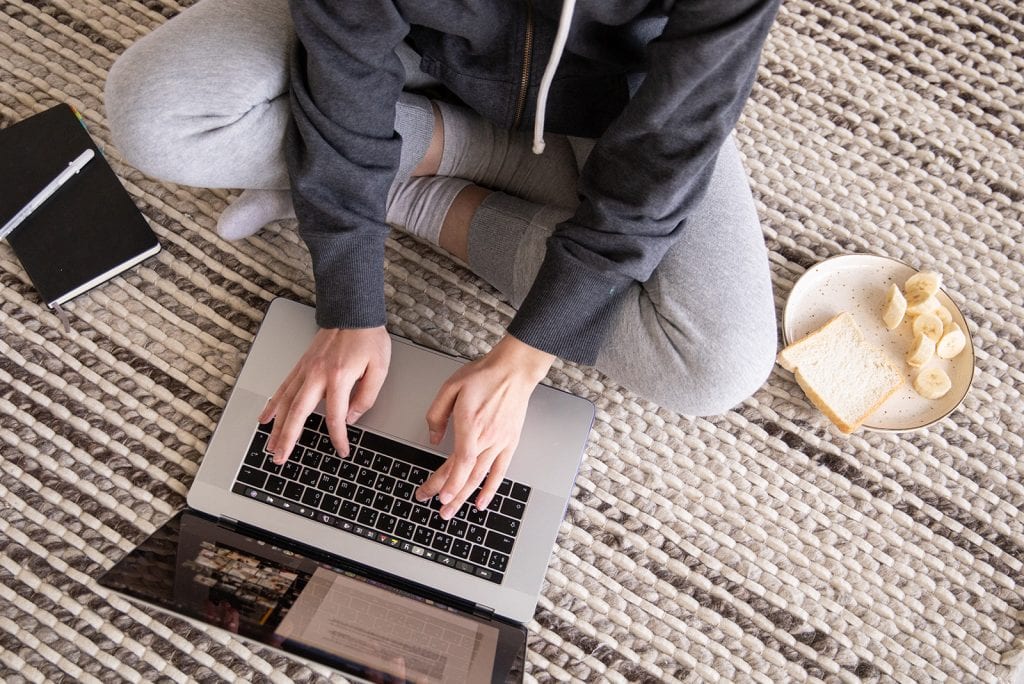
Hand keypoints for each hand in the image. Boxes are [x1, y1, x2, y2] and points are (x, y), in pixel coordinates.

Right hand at [260, 327, 390, 463]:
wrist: (353, 313)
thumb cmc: (368, 338)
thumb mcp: (379, 369)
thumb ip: (366, 397)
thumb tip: (351, 418)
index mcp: (338, 377)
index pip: (335, 417)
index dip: (338, 437)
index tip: (342, 450)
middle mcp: (317, 375)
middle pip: (298, 413)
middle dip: (289, 439)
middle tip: (281, 458)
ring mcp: (305, 370)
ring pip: (285, 403)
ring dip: (277, 427)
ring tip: (271, 446)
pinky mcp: (301, 366)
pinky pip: (282, 388)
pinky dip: (272, 405)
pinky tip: (265, 418)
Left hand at [416, 335, 553, 518]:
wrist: (514, 371)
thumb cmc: (484, 376)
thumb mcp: (450, 387)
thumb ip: (437, 414)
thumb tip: (433, 438)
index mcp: (471, 424)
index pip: (460, 462)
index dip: (449, 482)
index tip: (437, 495)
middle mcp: (487, 437)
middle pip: (467, 474)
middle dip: (450, 494)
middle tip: (437, 508)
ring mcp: (500, 442)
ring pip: (481, 477)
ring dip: (465, 497)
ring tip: (452, 511)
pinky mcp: (509, 443)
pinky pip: (500, 471)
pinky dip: (490, 489)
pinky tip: (481, 503)